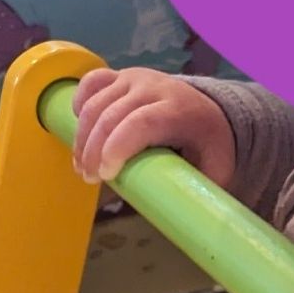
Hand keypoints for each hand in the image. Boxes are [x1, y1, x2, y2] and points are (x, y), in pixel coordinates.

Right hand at [72, 66, 237, 188]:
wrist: (207, 112)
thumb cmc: (208, 149)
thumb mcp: (213, 171)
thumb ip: (193, 190)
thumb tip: (171, 216)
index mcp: (180, 110)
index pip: (141, 122)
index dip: (117, 147)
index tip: (106, 176)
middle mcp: (155, 88)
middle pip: (111, 116)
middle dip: (93, 151)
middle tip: (89, 179)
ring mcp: (135, 79)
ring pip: (95, 104)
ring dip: (82, 138)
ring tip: (82, 166)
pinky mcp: (120, 76)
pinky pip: (91, 83)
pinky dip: (80, 105)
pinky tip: (81, 131)